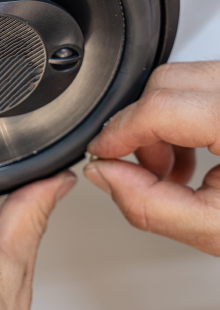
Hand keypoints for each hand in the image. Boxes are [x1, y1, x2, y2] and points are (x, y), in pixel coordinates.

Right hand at [84, 61, 219, 255]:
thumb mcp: (219, 230)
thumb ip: (151, 205)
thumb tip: (105, 175)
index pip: (159, 108)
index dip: (119, 134)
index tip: (103, 156)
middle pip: (165, 84)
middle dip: (142, 128)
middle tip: (145, 171)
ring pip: (181, 79)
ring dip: (162, 122)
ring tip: (176, 169)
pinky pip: (202, 83)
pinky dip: (185, 115)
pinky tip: (195, 152)